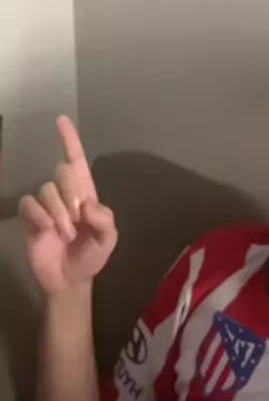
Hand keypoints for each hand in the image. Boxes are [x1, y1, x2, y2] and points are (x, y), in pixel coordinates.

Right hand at [18, 116, 117, 294]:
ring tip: (65, 233)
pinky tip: (48, 230)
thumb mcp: (108, 239)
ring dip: (58, 212)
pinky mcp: (30, 218)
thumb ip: (105, 220)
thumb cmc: (91, 255)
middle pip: (62, 172)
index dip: (69, 139)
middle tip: (77, 219)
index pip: (76, 160)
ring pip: (46, 189)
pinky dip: (41, 216)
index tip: (61, 120)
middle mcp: (64, 193)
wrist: (69, 280)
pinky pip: (29, 203)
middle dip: (71, 193)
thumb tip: (88, 204)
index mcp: (85, 193)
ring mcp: (46, 205)